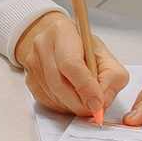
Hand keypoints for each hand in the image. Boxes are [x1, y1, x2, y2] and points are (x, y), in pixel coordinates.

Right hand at [11, 12, 127, 122]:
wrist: (62, 44)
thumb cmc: (84, 49)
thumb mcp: (107, 57)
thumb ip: (112, 77)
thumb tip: (103, 100)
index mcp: (62, 31)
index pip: (71, 63)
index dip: (85, 86)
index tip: (97, 102)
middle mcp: (43, 45)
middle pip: (59, 82)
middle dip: (79, 102)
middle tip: (94, 108)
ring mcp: (32, 63)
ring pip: (53, 94)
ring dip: (72, 105)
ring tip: (85, 102)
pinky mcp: (30, 80)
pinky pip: (46, 101)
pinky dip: (63, 106)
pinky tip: (72, 99)